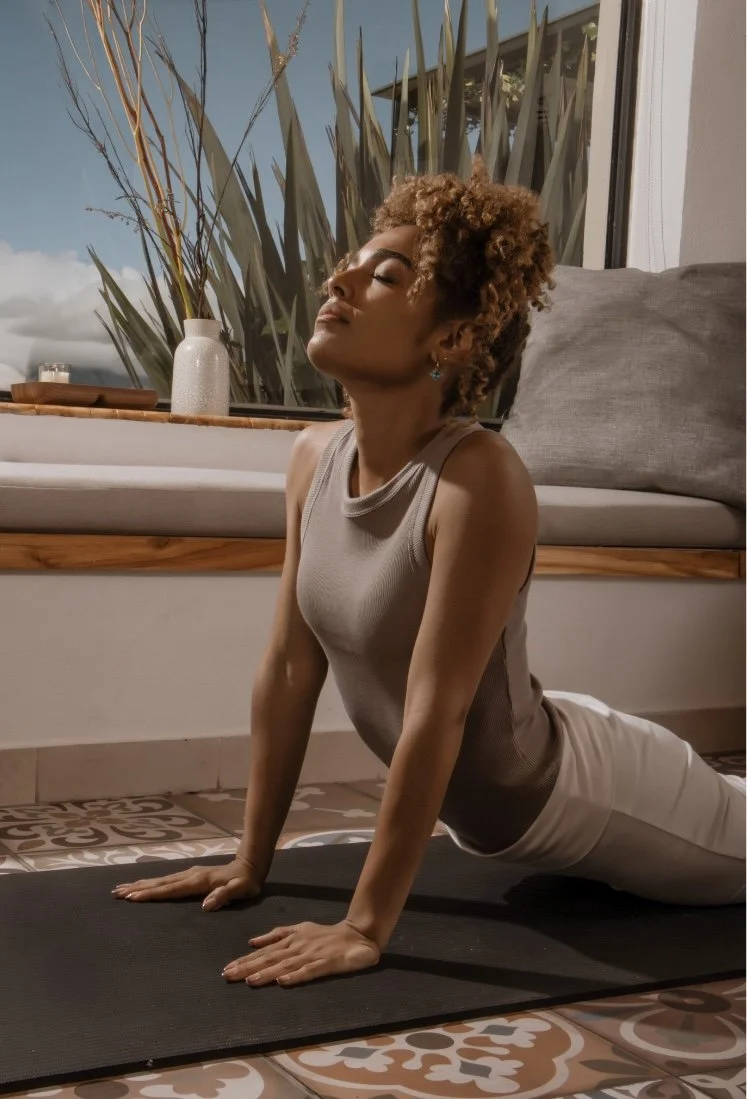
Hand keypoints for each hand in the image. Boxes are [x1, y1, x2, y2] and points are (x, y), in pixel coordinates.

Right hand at [111, 858, 261, 909]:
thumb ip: (225, 896)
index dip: (152, 894)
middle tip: (116, 892)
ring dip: (141, 884)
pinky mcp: (190, 876)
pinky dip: (152, 883)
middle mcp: (190, 875)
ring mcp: (189, 874)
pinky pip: (166, 881)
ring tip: (122, 888)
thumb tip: (206, 905)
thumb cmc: (246, 882)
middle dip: (138, 888)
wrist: (250, 865)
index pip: (170, 890)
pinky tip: (144, 885)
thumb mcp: (241, 890)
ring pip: (160, 880)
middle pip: (160, 883)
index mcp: (198, 882)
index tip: (132, 898)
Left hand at [222, 920, 379, 986]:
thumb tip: (251, 941)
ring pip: (285, 965)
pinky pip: (309, 971)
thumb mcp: (300, 929)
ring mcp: (311, 955)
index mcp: (291, 940)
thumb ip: (277, 934)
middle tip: (228, 976)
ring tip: (249, 982)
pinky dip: (295, 976)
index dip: (245, 961)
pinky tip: (282, 982)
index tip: (226, 970)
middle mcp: (298, 947)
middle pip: (269, 959)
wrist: (358, 935)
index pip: (264, 953)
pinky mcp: (326, 963)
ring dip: (267, 973)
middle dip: (248, 967)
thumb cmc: (326, 935)